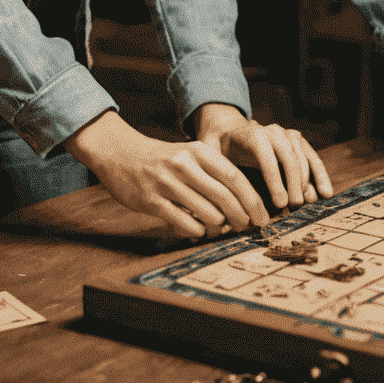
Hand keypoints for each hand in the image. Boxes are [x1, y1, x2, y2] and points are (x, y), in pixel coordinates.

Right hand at [65, 109, 278, 238]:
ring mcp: (167, 183)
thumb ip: (213, 174)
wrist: (121, 153)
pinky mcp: (150, 200)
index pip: (235, 177)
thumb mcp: (190, 155)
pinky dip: (196, 230)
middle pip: (224, 196)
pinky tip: (198, 230)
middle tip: (247, 228)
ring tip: (220, 228)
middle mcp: (185, 165)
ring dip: (218, 225)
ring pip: (206, 212)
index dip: (252, 200)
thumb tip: (241, 203)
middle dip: (241, 216)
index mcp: (200, 151)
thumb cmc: (163, 159)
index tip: (262, 216)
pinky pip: (183, 222)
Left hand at [192, 102, 332, 211]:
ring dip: (307, 181)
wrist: (227, 130)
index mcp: (251, 134)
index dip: (275, 180)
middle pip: (289, 156)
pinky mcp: (296, 140)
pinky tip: (325, 192)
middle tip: (295, 206)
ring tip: (309, 203)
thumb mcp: (207, 156)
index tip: (280, 203)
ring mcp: (286, 134)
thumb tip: (213, 204)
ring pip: (302, 156)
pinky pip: (311, 156)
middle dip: (294, 183)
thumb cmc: (216, 148)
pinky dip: (319, 174)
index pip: (267, 156)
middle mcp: (272, 131)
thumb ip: (211, 174)